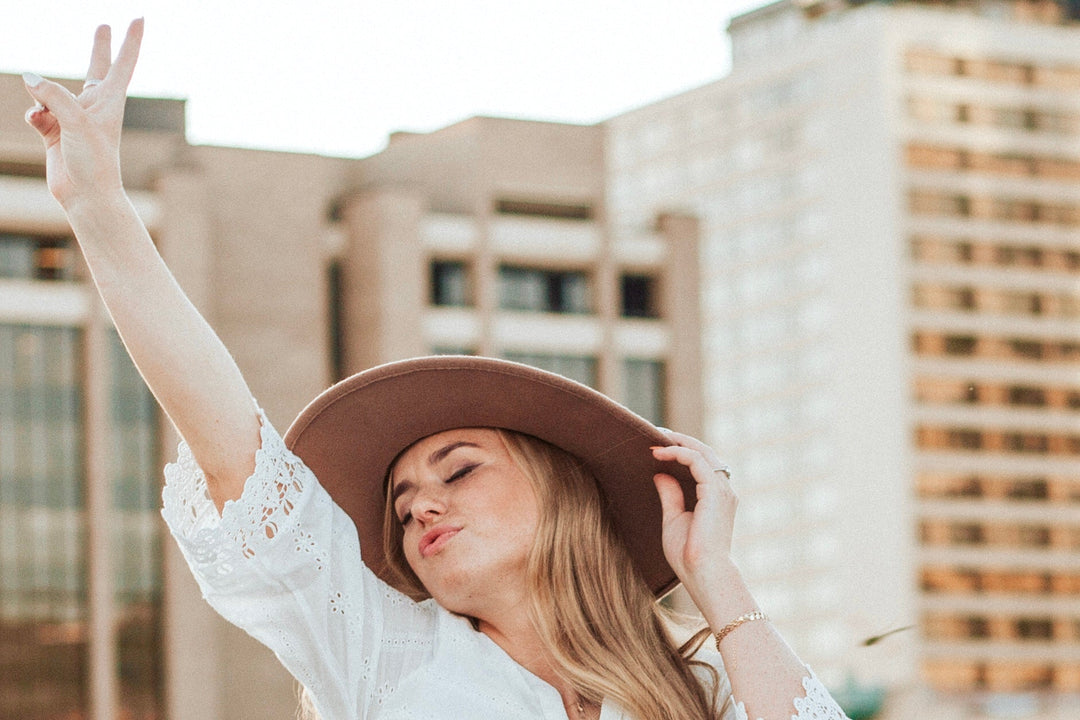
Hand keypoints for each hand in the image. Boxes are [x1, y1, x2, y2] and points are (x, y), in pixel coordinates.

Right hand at [23, 19, 142, 207]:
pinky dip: (34, 114)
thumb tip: (29, 78)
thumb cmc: (94, 161)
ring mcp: (75, 117)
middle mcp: (95, 106)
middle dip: (100, 47)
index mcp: (111, 101)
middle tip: (104, 26)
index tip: (140, 18)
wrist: (86, 196)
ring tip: (47, 116)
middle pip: (95, 68)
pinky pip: (37, 111)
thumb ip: (53, 95)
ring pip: (52, 91)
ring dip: (43, 96)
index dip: (130, 40)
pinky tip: (39, 124)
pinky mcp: (56, 130)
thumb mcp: (76, 122)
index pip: (123, 63)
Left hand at [651, 430, 739, 604]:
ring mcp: (722, 491)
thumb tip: (660, 474)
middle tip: (658, 432)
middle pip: (705, 454)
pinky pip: (697, 461)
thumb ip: (670, 496)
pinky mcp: (714, 492)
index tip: (658, 447)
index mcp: (715, 498)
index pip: (702, 464)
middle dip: (681, 441)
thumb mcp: (673, 520)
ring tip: (658, 437)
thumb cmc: (689, 555)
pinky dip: (679, 452)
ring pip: (703, 453)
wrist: (704, 575)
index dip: (682, 451)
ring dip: (679, 442)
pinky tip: (661, 452)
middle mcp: (723, 491)